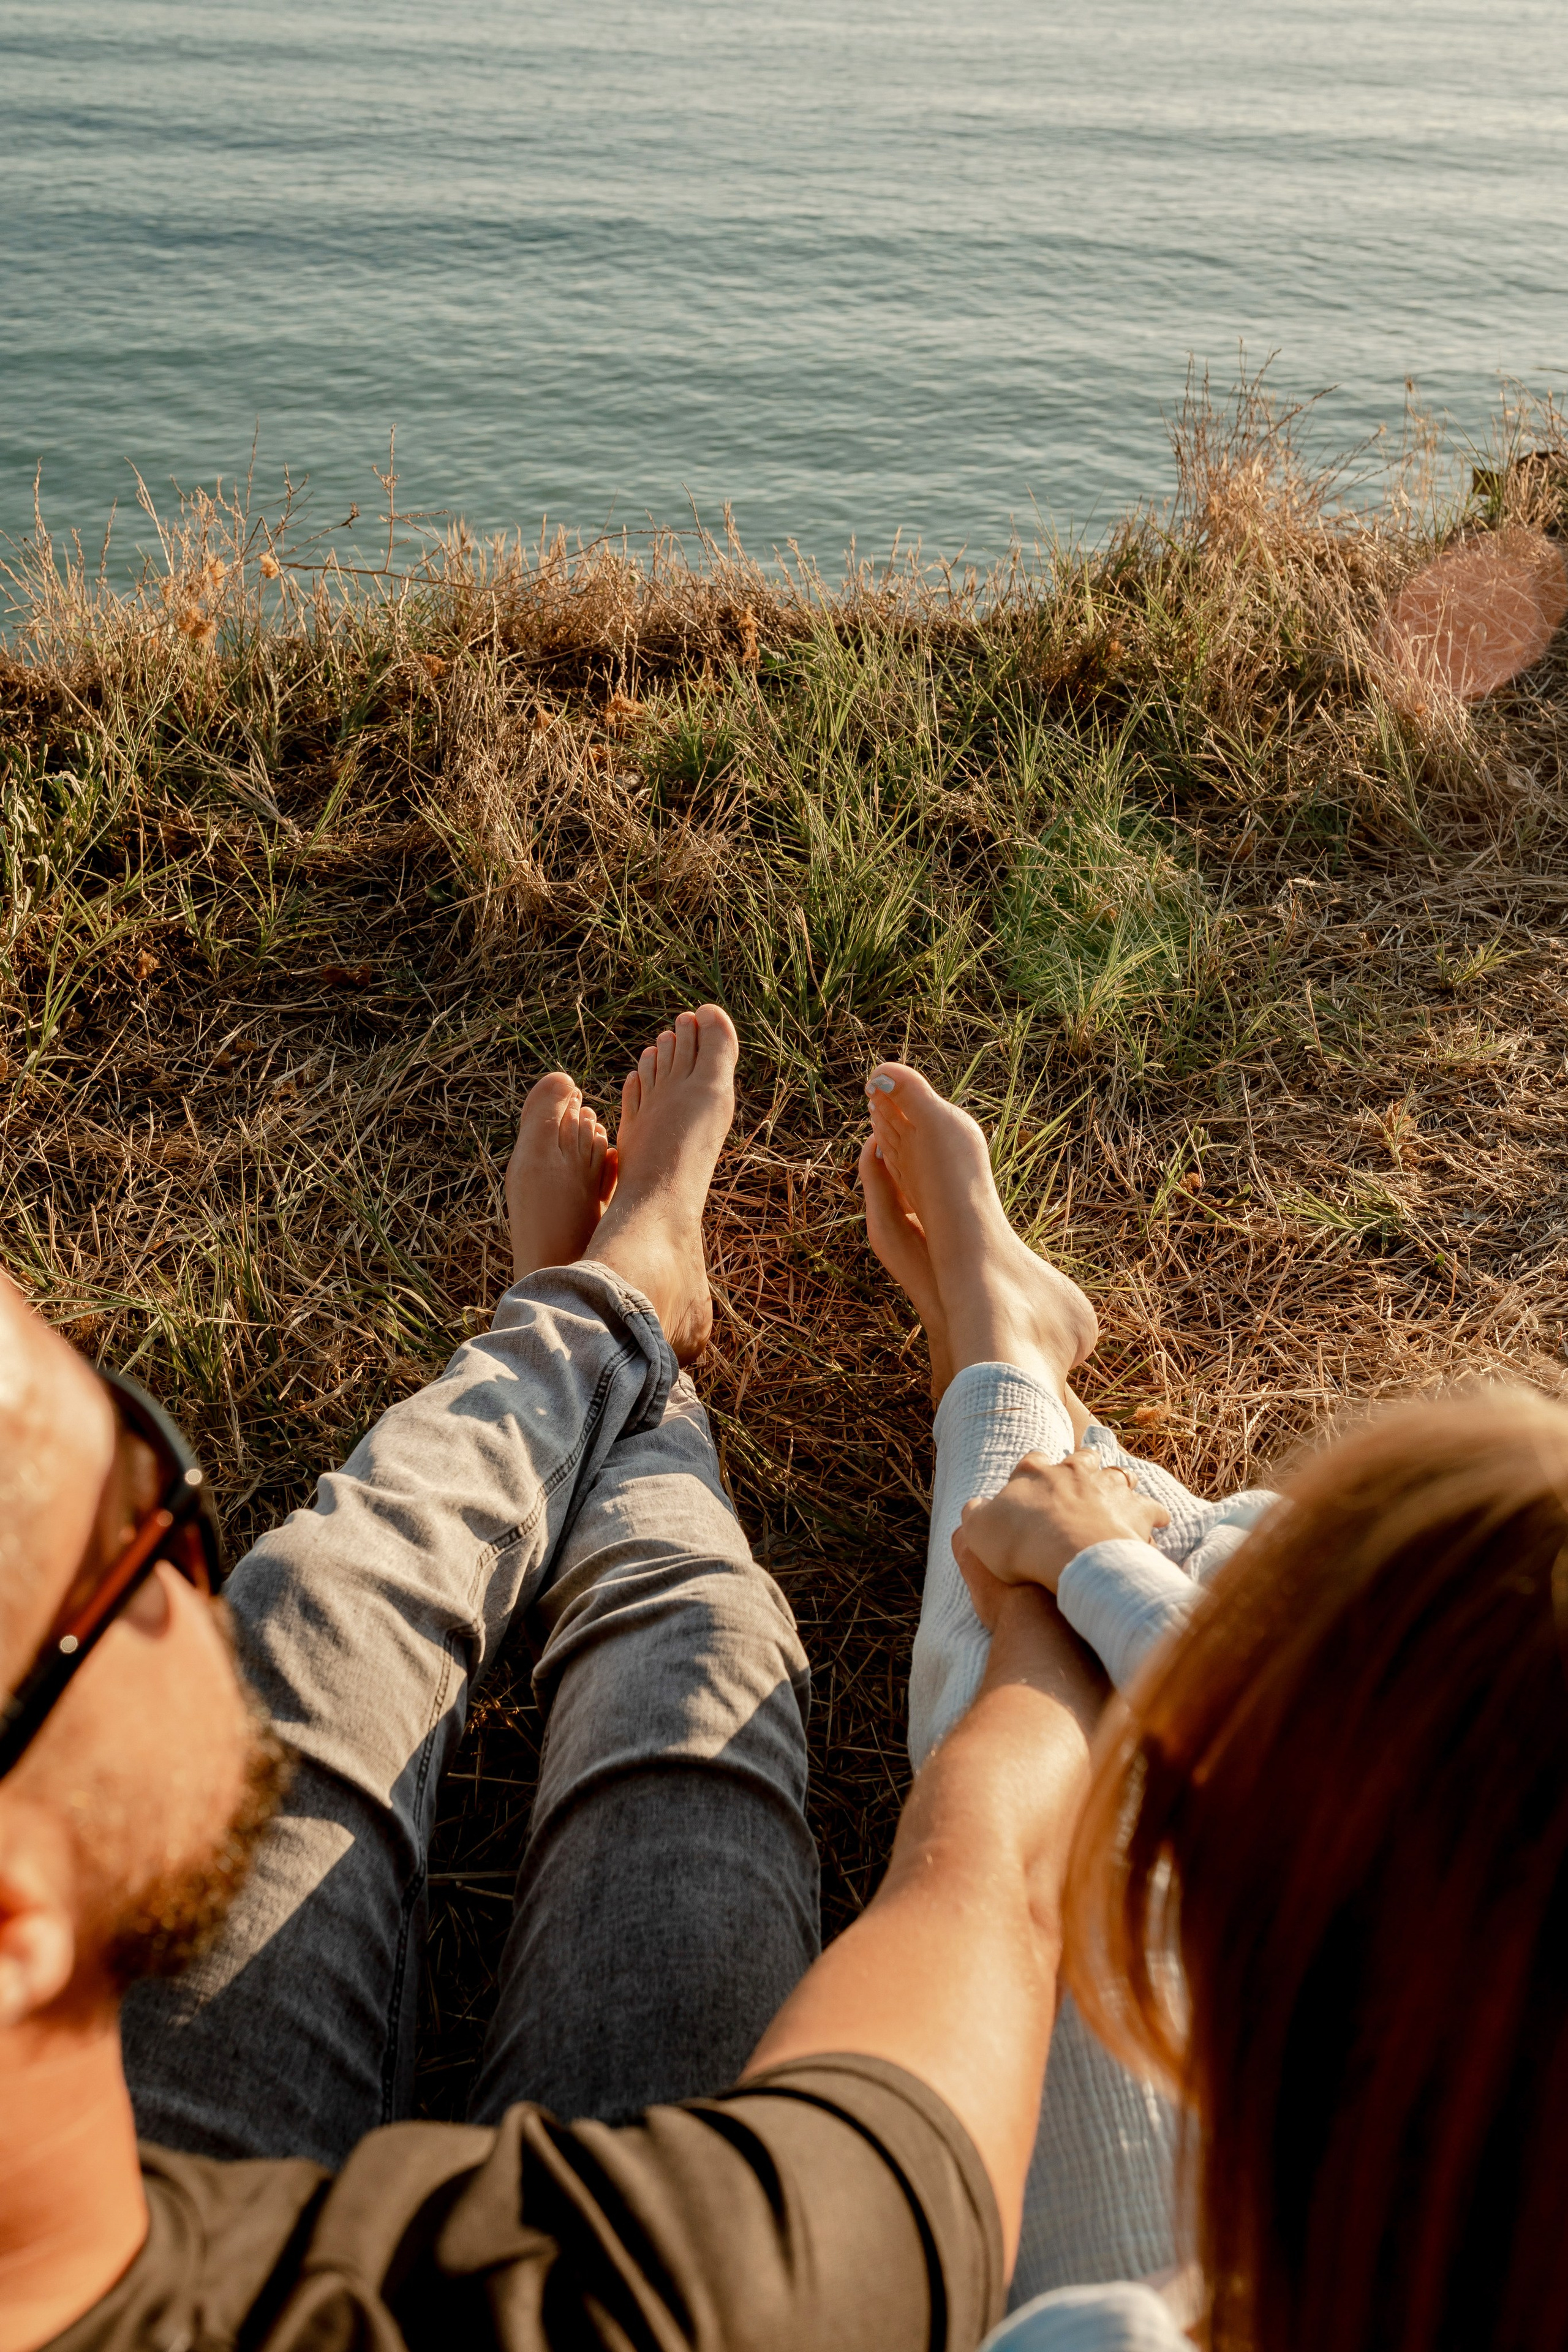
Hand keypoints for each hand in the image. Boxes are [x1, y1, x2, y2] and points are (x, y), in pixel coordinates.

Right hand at [953, 1448, 1169, 1598]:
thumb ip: (975, 1515)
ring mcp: (1107, 1487)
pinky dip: (1152, 1515)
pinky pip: (1151, 1508)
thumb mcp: (979, 1531)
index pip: (1031, 1461)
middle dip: (1082, 1466)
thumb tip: (974, 1508)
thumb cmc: (1022, 1544)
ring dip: (1119, 1483)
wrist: (1072, 1554)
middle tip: (1082, 1478)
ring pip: (1118, 1474)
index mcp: (1033, 1473)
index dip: (1032, 1470)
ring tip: (1119, 1496)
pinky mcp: (1135, 1510)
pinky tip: (1153, 1523)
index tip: (1033, 1479)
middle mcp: (1072, 1471)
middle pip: (1081, 1458)